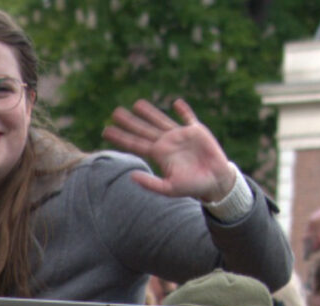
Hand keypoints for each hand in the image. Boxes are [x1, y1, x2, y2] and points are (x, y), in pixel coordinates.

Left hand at [102, 98, 238, 205]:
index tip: (106, 130)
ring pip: (161, 120)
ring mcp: (181, 135)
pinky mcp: (197, 131)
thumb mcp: (168, 188)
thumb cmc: (191, 187)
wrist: (214, 182)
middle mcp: (167, 143)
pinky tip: (176, 103)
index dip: (121, 137)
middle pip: (144, 129)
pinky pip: (188, 117)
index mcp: (159, 155)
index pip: (135, 144)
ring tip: (137, 104)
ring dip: (150, 112)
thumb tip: (130, 176)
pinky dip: (183, 110)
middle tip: (115, 112)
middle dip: (130, 121)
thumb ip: (150, 183)